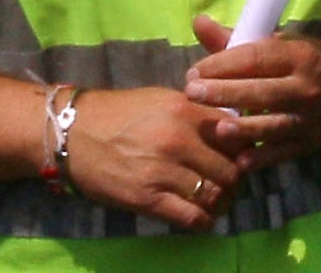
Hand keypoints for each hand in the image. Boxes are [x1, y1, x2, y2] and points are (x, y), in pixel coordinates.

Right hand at [62, 87, 243, 231]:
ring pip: (215, 195)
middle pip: (232, 168)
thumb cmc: (122, 113)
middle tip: (234, 185)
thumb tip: (233, 127)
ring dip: (223, 203)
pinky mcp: (146, 198)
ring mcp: (163, 171)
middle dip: (238, 180)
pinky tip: (204, 220)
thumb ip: (200, 113)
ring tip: (220, 203)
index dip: (247, 149)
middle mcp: (181, 140)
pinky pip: (190, 216)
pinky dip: (204, 221)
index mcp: (189, 111)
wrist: (73, 132)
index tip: (244, 156)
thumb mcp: (167, 99)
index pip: (239, 135)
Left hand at [184, 15, 320, 173]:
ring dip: (245, 128)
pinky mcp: (309, 142)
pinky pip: (283, 152)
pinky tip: (241, 162)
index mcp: (299, 55)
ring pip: (273, 124)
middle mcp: (307, 86)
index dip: (223, 64)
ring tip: (217, 128)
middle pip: (262, 91)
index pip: (257, 58)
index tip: (194, 72)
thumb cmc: (303, 62)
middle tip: (191, 93)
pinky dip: (263, 157)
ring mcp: (310, 117)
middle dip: (225, 92)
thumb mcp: (279, 44)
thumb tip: (198, 22)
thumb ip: (235, 40)